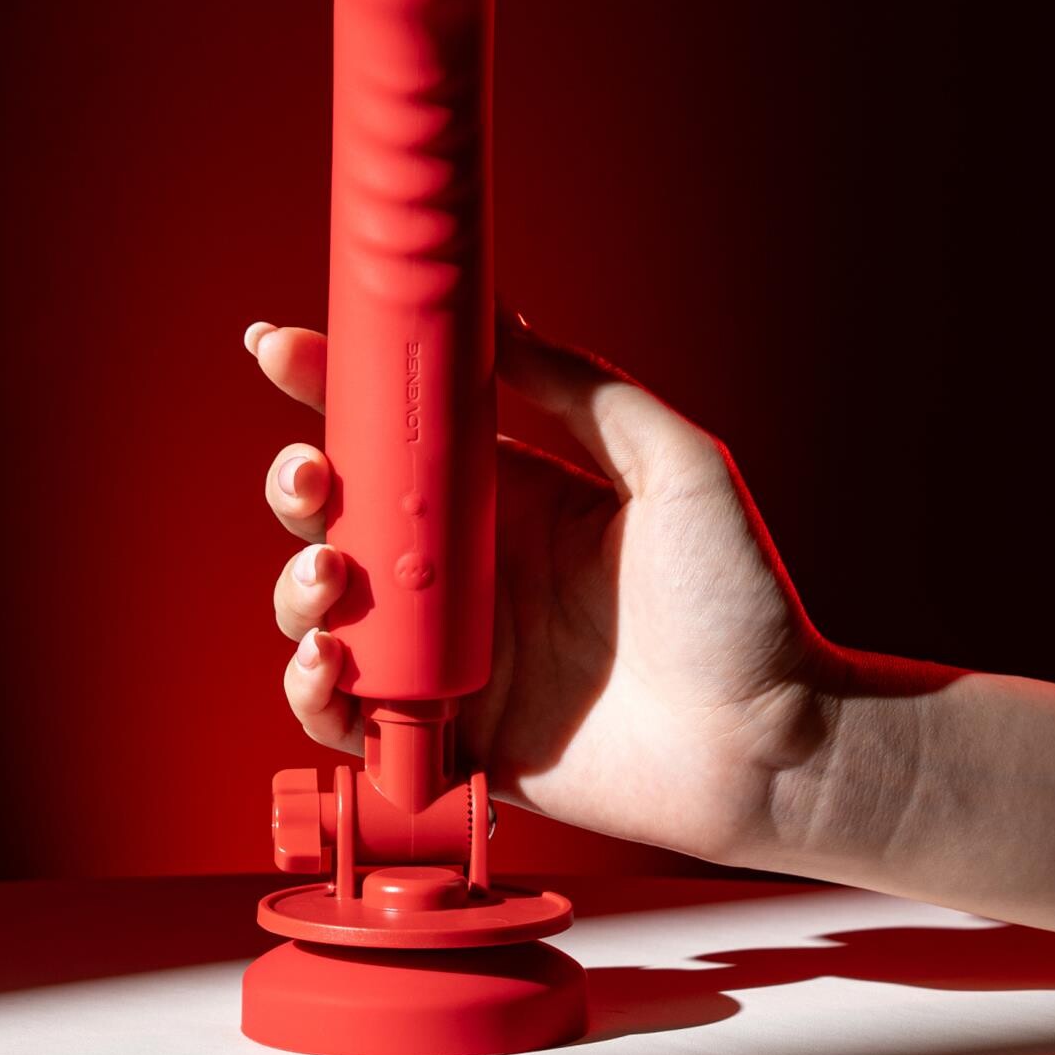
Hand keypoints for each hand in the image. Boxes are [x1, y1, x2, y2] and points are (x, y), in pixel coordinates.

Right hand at [245, 306, 829, 867]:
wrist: (772, 739)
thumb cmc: (738, 598)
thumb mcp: (672, 462)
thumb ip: (580, 387)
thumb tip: (496, 315)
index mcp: (507, 497)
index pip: (399, 431)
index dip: (331, 387)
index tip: (282, 348)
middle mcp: (464, 571)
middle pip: (343, 517)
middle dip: (299, 486)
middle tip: (309, 478)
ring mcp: (449, 654)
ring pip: (328, 611)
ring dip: (298, 587)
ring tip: (330, 578)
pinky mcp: (448, 735)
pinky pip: (352, 716)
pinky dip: (315, 693)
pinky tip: (331, 666)